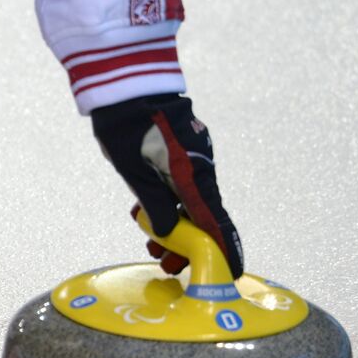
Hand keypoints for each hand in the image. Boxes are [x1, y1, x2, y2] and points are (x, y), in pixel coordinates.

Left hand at [90, 94, 243, 278]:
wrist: (126, 84)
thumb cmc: (127, 125)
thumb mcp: (134, 170)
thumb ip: (154, 202)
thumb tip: (170, 232)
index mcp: (192, 176)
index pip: (215, 222)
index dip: (224, 250)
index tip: (231, 272)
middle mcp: (200, 169)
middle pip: (202, 217)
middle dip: (188, 246)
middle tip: (166, 265)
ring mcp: (192, 160)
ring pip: (189, 203)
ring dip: (175, 228)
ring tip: (152, 248)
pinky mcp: (181, 153)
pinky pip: (181, 187)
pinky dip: (169, 206)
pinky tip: (148, 217)